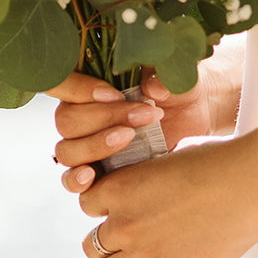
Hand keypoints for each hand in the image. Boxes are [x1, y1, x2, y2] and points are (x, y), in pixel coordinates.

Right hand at [50, 68, 210, 180]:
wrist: (195, 126)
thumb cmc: (180, 95)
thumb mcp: (177, 78)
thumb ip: (164, 76)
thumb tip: (153, 88)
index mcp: (88, 84)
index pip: (61, 83)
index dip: (79, 90)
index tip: (115, 95)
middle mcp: (80, 116)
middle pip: (66, 120)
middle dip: (103, 118)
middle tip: (144, 115)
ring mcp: (85, 147)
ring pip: (67, 150)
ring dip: (96, 145)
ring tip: (130, 138)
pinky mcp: (97, 175)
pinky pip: (71, 181)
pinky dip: (77, 180)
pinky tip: (92, 176)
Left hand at [78, 136, 257, 257]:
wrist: (254, 184)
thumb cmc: (220, 164)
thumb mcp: (169, 162)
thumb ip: (146, 182)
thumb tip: (143, 192)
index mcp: (120, 187)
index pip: (89, 208)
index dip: (108, 213)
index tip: (127, 216)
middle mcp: (123, 222)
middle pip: (92, 245)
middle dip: (111, 246)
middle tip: (137, 246)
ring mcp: (142, 253)